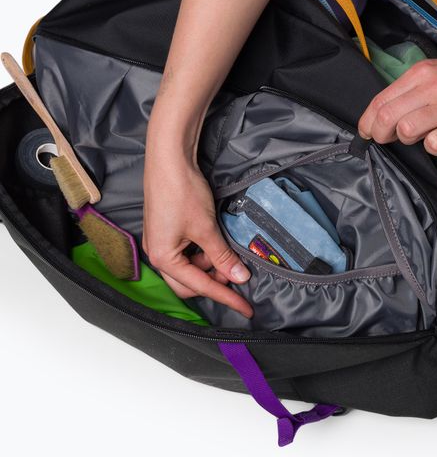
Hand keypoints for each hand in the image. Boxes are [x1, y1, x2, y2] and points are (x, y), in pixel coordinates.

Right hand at [142, 150, 253, 318]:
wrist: (169, 161)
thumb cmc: (182, 192)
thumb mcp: (206, 228)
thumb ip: (222, 256)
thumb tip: (239, 277)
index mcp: (164, 259)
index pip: (201, 287)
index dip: (226, 297)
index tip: (245, 308)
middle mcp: (158, 255)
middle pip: (190, 283)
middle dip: (215, 280)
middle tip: (237, 272)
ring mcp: (160, 242)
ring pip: (189, 267)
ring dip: (209, 264)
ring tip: (226, 251)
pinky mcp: (166, 231)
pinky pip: (186, 253)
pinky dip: (203, 252)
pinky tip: (215, 242)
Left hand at [357, 56, 436, 154]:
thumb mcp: (436, 72)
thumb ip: (410, 89)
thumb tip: (383, 113)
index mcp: (422, 73)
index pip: (381, 100)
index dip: (368, 120)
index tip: (367, 131)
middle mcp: (433, 87)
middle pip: (388, 117)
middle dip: (380, 134)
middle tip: (384, 139)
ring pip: (406, 130)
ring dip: (407, 139)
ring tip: (419, 135)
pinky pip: (433, 145)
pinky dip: (431, 147)